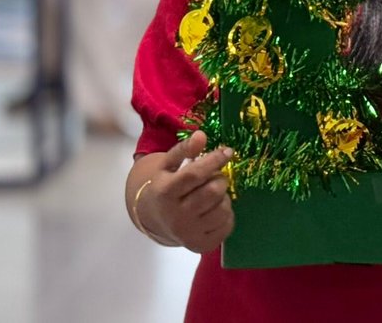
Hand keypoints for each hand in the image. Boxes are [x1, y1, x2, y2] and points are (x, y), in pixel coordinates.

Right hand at [136, 130, 235, 253]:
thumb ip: (184, 149)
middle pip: (213, 192)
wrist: (153, 218)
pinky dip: (227, 214)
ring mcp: (188, 234)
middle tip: (214, 177)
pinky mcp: (200, 245)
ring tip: (212, 194)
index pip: (194, 175)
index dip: (214, 160)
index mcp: (165, 193)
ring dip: (224, 197)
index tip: (228, 151)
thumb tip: (202, 135)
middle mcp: (176, 216)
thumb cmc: (165, 186)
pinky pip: (227, 225)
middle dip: (220, 179)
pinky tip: (214, 210)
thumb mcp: (167, 165)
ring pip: (223, 208)